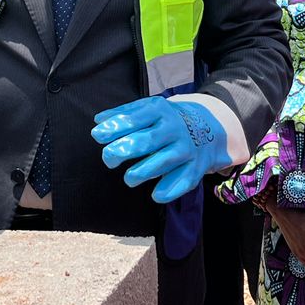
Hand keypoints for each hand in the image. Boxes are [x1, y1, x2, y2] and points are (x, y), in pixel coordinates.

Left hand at [92, 96, 231, 203]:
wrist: (207, 126)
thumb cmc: (166, 121)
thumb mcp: (148, 109)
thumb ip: (124, 114)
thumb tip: (99, 121)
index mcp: (159, 111)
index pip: (134, 119)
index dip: (115, 128)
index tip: (97, 135)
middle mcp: (173, 129)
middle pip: (147, 141)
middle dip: (124, 150)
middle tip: (109, 158)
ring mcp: (185, 149)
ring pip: (163, 162)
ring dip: (142, 172)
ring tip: (129, 178)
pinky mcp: (194, 168)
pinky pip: (182, 181)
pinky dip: (169, 190)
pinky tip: (156, 195)